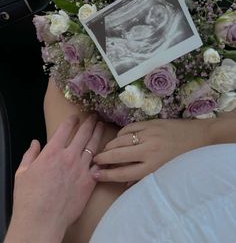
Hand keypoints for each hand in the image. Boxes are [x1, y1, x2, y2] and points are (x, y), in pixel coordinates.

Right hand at [7, 114, 103, 242]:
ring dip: (98, 133)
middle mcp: (69, 156)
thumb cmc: (28, 198)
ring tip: (101, 125)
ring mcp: (81, 168)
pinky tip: (107, 151)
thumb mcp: (22, 173)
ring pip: (93, 145)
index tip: (75, 116)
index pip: (65, 129)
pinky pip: (99, 166)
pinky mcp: (90, 181)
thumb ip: (30, 155)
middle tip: (94, 115)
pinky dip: (104, 157)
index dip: (71, 120)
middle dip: (89, 122)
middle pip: (83, 133)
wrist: (42, 220)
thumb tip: (35, 142)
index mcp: (52, 152)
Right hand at [93, 118, 211, 182]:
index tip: (95, 174)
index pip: (123, 173)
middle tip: (94, 160)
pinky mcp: (150, 123)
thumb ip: (145, 177)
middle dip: (102, 158)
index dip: (107, 174)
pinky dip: (121, 134)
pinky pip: (129, 128)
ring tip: (105, 150)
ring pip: (120, 140)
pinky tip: (119, 138)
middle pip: (117, 155)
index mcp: (153, 167)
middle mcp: (148, 151)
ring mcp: (148, 135)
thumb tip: (125, 184)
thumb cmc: (184, 158)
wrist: (200, 136)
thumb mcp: (166, 172)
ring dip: (109, 146)